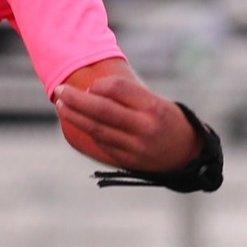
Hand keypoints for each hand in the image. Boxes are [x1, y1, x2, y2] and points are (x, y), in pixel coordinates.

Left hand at [53, 66, 199, 174]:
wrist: (187, 155)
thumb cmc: (168, 122)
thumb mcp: (158, 102)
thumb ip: (130, 96)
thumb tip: (94, 89)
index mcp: (154, 108)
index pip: (118, 89)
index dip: (99, 85)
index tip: (90, 85)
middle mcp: (145, 127)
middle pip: (102, 110)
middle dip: (76, 99)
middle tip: (59, 90)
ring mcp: (135, 147)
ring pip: (97, 129)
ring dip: (75, 116)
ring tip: (60, 105)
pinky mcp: (127, 161)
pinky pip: (101, 143)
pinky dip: (87, 131)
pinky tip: (76, 122)